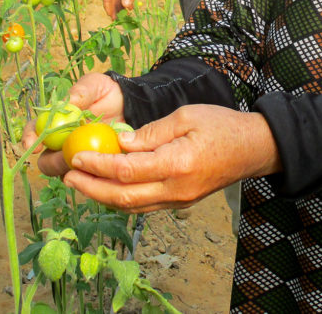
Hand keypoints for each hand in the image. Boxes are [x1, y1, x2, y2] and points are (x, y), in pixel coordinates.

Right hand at [22, 72, 124, 176]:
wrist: (128, 104)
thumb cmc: (105, 92)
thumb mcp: (94, 85)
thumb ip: (81, 91)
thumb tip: (70, 101)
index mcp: (53, 123)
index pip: (34, 132)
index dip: (30, 139)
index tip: (33, 146)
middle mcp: (60, 143)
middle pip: (46, 161)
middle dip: (52, 162)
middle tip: (66, 156)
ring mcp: (77, 157)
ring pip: (66, 173)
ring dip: (73, 170)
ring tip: (88, 161)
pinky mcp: (94, 167)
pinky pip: (89, 176)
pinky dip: (93, 174)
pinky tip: (103, 167)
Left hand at [62, 105, 281, 212]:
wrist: (253, 149)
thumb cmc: (222, 126)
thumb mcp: (186, 116)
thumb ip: (151, 132)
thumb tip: (120, 143)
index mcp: (177, 164)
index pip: (127, 170)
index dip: (97, 165)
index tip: (76, 156)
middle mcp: (176, 190)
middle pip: (123, 196)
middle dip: (91, 188)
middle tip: (67, 177)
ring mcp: (179, 201)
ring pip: (132, 206)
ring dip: (102, 197)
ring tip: (80, 184)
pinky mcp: (181, 203)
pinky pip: (144, 205)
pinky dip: (121, 198)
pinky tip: (107, 187)